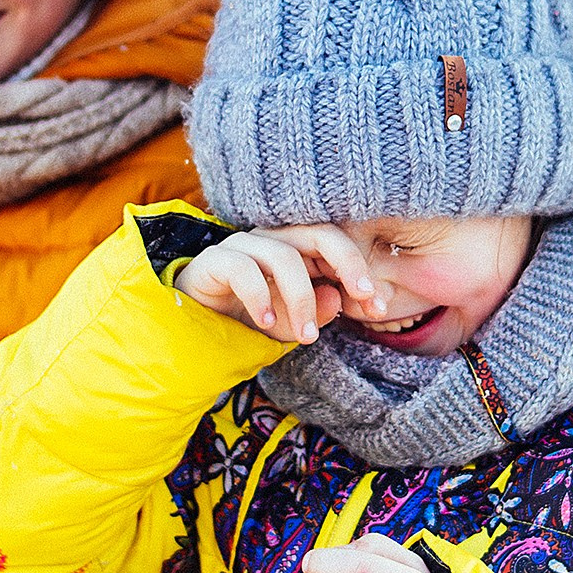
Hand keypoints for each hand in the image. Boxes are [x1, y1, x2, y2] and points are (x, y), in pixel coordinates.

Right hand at [173, 226, 382, 344]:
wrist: (193, 328)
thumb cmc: (246, 321)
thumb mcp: (290, 324)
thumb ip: (315, 313)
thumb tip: (336, 298)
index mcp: (297, 249)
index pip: (337, 246)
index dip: (361, 272)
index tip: (379, 307)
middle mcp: (273, 240)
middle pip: (319, 234)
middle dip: (348, 265)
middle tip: (364, 299)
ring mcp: (243, 246)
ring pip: (284, 257)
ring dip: (301, 300)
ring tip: (306, 337)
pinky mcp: (215, 260)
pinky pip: (243, 269)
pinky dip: (259, 297)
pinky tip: (266, 322)